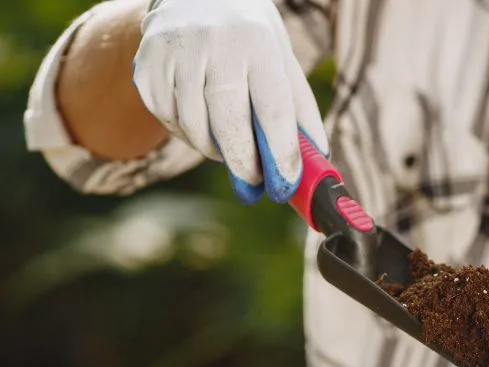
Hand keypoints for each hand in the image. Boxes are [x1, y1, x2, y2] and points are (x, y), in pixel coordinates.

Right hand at [133, 0, 327, 203]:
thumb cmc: (250, 36)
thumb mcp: (283, 59)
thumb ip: (300, 109)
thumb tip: (317, 160)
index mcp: (257, 42)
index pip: (272, 109)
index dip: (280, 153)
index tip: (285, 183)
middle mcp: (214, 43)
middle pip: (228, 122)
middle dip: (243, 163)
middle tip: (254, 183)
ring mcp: (176, 52)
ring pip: (194, 126)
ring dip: (213, 149)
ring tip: (229, 149)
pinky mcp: (147, 63)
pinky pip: (167, 118)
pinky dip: (186, 133)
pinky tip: (201, 124)